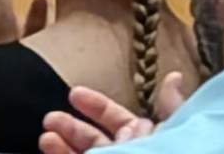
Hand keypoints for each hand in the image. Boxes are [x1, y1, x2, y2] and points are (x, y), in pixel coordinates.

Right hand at [37, 76, 184, 153]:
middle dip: (71, 126)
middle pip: (93, 139)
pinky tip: (49, 146)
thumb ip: (171, 108)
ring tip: (47, 136)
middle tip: (50, 118)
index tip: (74, 94)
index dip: (95, 106)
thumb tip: (174, 77)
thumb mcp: (176, 133)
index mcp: (146, 141)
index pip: (117, 119)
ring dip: (61, 143)